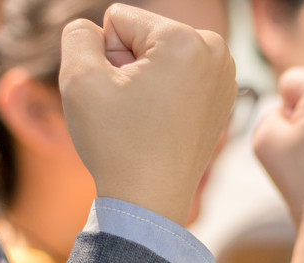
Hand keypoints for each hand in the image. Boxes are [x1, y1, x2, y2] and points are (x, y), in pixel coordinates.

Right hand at [59, 4, 236, 225]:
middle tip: (133, 109)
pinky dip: (165, 93)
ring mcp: (225, 76)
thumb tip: (95, 29)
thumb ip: (78, 34)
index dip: (105, 56)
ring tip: (147, 116)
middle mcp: (215, 51)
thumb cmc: (117, 144)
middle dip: (128, 65)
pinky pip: (180, 76)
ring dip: (144, 79)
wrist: (151, 201)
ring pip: (162, 56)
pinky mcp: (223, 97)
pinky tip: (163, 122)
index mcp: (186, 39)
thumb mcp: (79, 78)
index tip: (119, 95)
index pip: (119, 19)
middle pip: (145, 35)